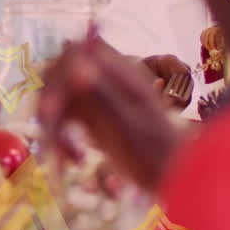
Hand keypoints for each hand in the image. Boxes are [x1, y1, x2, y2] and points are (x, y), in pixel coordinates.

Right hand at [36, 37, 185, 192]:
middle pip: (60, 75)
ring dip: (54, 126)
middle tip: (52, 134)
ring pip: (59, 98)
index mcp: (117, 71)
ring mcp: (99, 96)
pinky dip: (63, 138)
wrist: (177, 177)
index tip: (53, 105)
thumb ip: (99, 92)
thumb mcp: (124, 124)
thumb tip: (75, 63)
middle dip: (51, 105)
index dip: (58, 73)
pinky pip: (66, 118)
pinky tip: (75, 159)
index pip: (74, 51)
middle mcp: (105, 78)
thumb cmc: (155, 153)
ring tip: (64, 156)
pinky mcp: (94, 115)